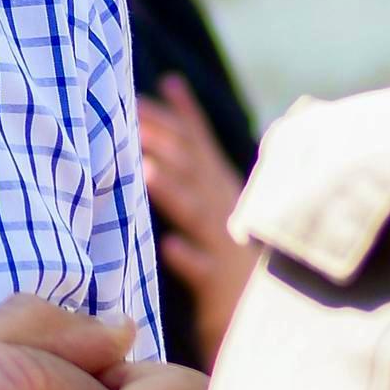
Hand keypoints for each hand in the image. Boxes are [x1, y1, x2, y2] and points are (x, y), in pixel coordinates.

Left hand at [136, 79, 258, 355]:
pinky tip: (169, 247)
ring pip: (198, 215)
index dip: (166, 118)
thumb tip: (171, 80)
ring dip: (174, 193)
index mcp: (217, 183)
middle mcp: (222, 207)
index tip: (131, 98)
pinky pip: (204, 271)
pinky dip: (189, 257)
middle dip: (163, 143)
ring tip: (146, 172)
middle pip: (192, 170)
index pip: (193, 142)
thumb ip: (190, 135)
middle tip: (129, 120)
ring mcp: (222, 245)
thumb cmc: (224, 240)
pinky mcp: (220, 285)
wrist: (260, 309)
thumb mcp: (211, 182)